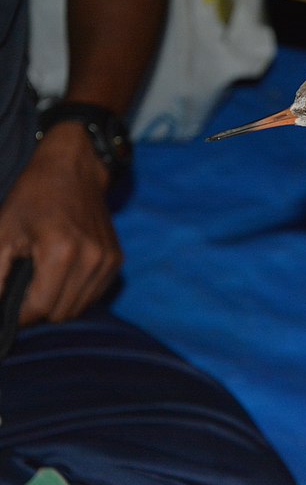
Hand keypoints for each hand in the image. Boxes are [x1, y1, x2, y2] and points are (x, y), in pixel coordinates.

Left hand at [0, 123, 121, 324]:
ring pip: (79, 308)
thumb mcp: (2, 231)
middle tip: (23, 290)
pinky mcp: (116, 260)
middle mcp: (91, 259)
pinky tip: (63, 273)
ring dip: (58, 303)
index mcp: (61, 251)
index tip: (8, 306)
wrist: (75, 169)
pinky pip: (93, 295)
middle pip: (62, 313)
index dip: (19, 315)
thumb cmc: (34, 196)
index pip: (40, 308)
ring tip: (43, 279)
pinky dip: (75, 293)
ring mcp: (108, 260)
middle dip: (38, 310)